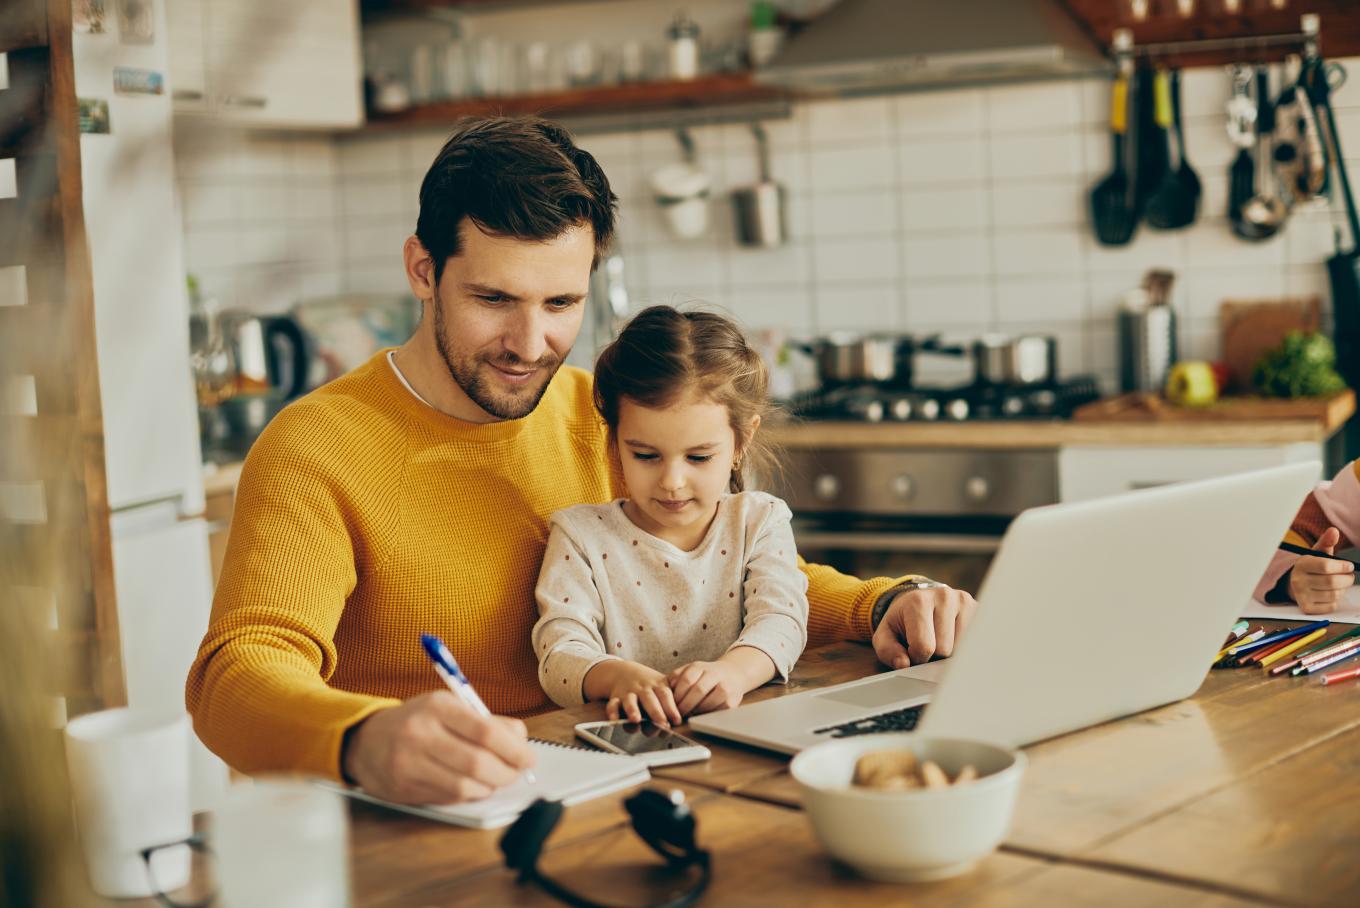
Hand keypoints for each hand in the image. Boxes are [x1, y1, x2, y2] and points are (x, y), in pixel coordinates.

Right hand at [342, 691, 534, 805]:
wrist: (365, 740)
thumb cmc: (417, 721)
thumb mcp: (448, 707)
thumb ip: (485, 721)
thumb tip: (520, 739)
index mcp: (437, 707)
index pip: (486, 731)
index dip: (514, 749)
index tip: (528, 757)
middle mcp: (420, 734)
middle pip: (477, 762)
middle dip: (506, 772)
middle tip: (517, 773)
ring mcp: (409, 763)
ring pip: (464, 786)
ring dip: (489, 787)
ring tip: (496, 779)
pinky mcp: (404, 788)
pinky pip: (448, 798)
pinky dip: (469, 795)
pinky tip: (474, 787)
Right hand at [593, 661, 682, 725]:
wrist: (624, 671)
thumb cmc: (649, 685)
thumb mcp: (662, 686)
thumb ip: (673, 698)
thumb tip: (691, 712)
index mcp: (657, 686)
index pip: (666, 695)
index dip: (672, 707)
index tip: (677, 720)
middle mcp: (643, 689)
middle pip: (650, 699)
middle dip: (656, 712)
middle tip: (662, 724)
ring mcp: (628, 693)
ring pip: (630, 701)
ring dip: (633, 710)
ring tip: (636, 720)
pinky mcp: (615, 698)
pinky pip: (612, 704)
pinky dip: (612, 712)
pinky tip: (614, 720)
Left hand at [668, 660, 747, 715]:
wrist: (732, 673)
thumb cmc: (705, 676)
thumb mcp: (690, 671)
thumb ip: (677, 678)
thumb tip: (664, 691)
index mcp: (699, 666)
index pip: (686, 680)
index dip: (678, 695)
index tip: (672, 705)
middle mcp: (714, 673)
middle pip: (698, 690)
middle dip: (686, 705)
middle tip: (679, 714)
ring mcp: (726, 685)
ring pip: (709, 701)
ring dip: (697, 711)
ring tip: (690, 715)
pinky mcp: (734, 699)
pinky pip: (719, 710)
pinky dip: (708, 714)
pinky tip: (702, 714)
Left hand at [873, 585, 977, 668]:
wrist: (917, 600)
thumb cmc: (902, 621)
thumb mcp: (885, 634)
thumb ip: (888, 651)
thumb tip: (904, 664)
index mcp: (918, 601)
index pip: (924, 647)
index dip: (917, 657)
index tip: (912, 650)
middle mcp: (944, 597)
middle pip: (945, 650)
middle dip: (934, 655)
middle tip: (927, 642)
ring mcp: (964, 601)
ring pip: (962, 648)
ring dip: (950, 651)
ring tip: (939, 637)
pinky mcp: (977, 609)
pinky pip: (973, 642)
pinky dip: (962, 646)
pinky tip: (952, 636)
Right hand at [1288, 527, 1355, 614]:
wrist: (1294, 583)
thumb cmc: (1311, 566)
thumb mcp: (1317, 552)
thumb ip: (1327, 542)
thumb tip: (1334, 531)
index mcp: (1302, 564)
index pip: (1326, 566)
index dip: (1343, 566)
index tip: (1349, 566)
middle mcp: (1298, 581)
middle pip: (1332, 582)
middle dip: (1347, 579)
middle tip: (1349, 575)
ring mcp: (1301, 596)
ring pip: (1334, 595)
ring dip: (1342, 589)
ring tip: (1340, 584)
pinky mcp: (1307, 608)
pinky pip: (1331, 606)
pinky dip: (1336, 600)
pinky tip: (1331, 593)